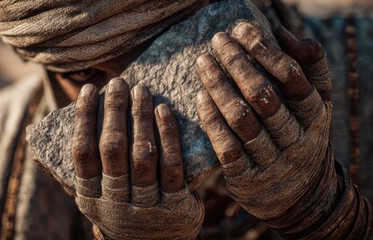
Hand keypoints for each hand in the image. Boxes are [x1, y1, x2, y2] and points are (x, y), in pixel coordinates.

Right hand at [72, 78, 203, 239]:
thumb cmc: (123, 209)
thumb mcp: (99, 197)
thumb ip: (86, 170)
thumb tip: (61, 129)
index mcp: (90, 197)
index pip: (83, 152)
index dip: (84, 118)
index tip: (89, 90)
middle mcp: (115, 202)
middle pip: (113, 150)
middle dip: (115, 111)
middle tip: (119, 82)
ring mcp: (146, 205)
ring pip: (143, 155)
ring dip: (141, 118)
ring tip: (142, 90)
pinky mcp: (174, 205)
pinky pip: (172, 165)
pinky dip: (168, 136)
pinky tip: (164, 111)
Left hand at [195, 22, 337, 237]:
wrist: (299, 195)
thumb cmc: (301, 136)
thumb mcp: (316, 104)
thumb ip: (308, 67)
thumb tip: (282, 32)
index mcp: (315, 115)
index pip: (292, 77)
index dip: (266, 50)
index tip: (242, 30)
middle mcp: (296, 139)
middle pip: (263, 95)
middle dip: (237, 63)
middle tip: (217, 41)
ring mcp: (271, 161)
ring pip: (241, 119)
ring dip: (219, 87)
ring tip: (203, 63)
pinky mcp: (247, 178)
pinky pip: (226, 147)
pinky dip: (211, 120)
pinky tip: (200, 97)